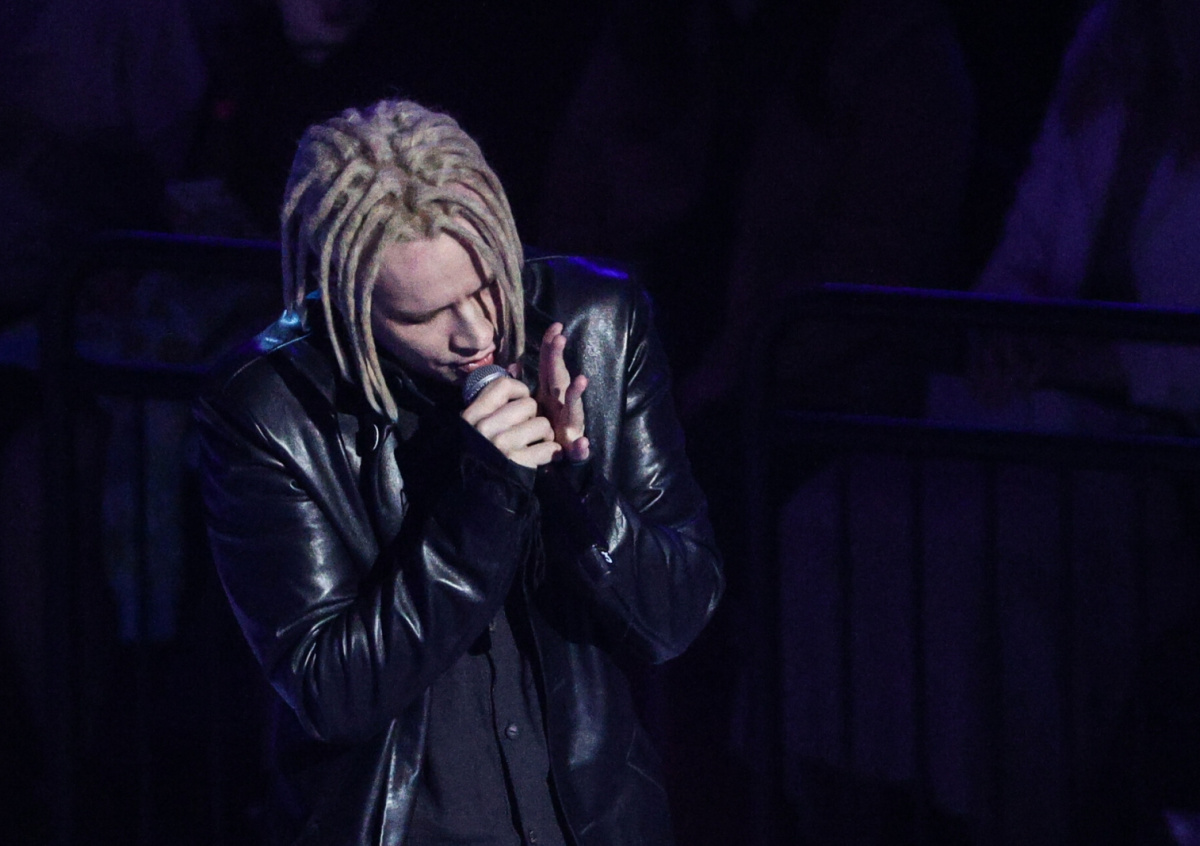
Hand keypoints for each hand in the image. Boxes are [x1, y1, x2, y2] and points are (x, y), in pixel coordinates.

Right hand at [461, 374, 560, 467]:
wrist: (480, 491)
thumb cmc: (482, 452)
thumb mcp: (479, 423)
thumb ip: (496, 397)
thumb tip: (515, 366)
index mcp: (474, 415)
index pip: (503, 386)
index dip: (520, 390)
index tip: (522, 400)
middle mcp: (485, 428)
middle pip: (528, 404)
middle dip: (534, 416)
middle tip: (528, 430)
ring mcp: (501, 446)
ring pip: (542, 425)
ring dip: (545, 436)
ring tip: (536, 444)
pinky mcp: (517, 463)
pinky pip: (548, 448)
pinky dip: (550, 454)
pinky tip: (542, 457)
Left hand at [537, 323, 589, 460]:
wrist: (561, 457)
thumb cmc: (548, 427)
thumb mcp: (535, 405)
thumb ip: (524, 387)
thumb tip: (512, 366)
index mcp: (551, 394)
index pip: (549, 367)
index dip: (551, 347)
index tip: (555, 325)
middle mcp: (562, 405)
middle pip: (559, 379)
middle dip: (558, 360)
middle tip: (560, 338)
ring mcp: (570, 424)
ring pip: (574, 409)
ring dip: (576, 395)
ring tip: (581, 380)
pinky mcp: (573, 448)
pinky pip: (577, 448)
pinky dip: (580, 447)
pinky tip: (581, 443)